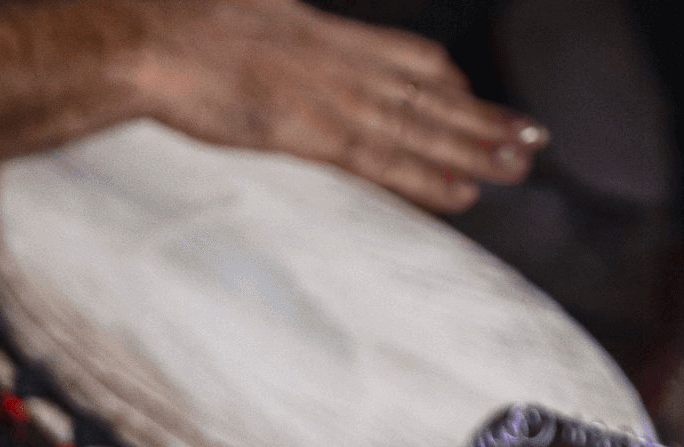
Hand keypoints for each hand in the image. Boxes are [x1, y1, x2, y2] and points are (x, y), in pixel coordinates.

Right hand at [131, 0, 545, 213]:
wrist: (151, 43)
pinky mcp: (309, 133)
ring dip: (473, 148)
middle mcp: (339, 62)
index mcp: (321, 33)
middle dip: (481, 117)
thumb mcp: (232, 16)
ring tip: (518, 166)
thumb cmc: (175, 31)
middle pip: (426, 93)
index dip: (443, 80)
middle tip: (532, 138)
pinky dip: (425, 177)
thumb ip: (261, 33)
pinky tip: (462, 192)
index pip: (402, 57)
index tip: (473, 96)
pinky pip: (381, 161)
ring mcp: (328, 97)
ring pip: (418, 127)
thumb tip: (255, 50)